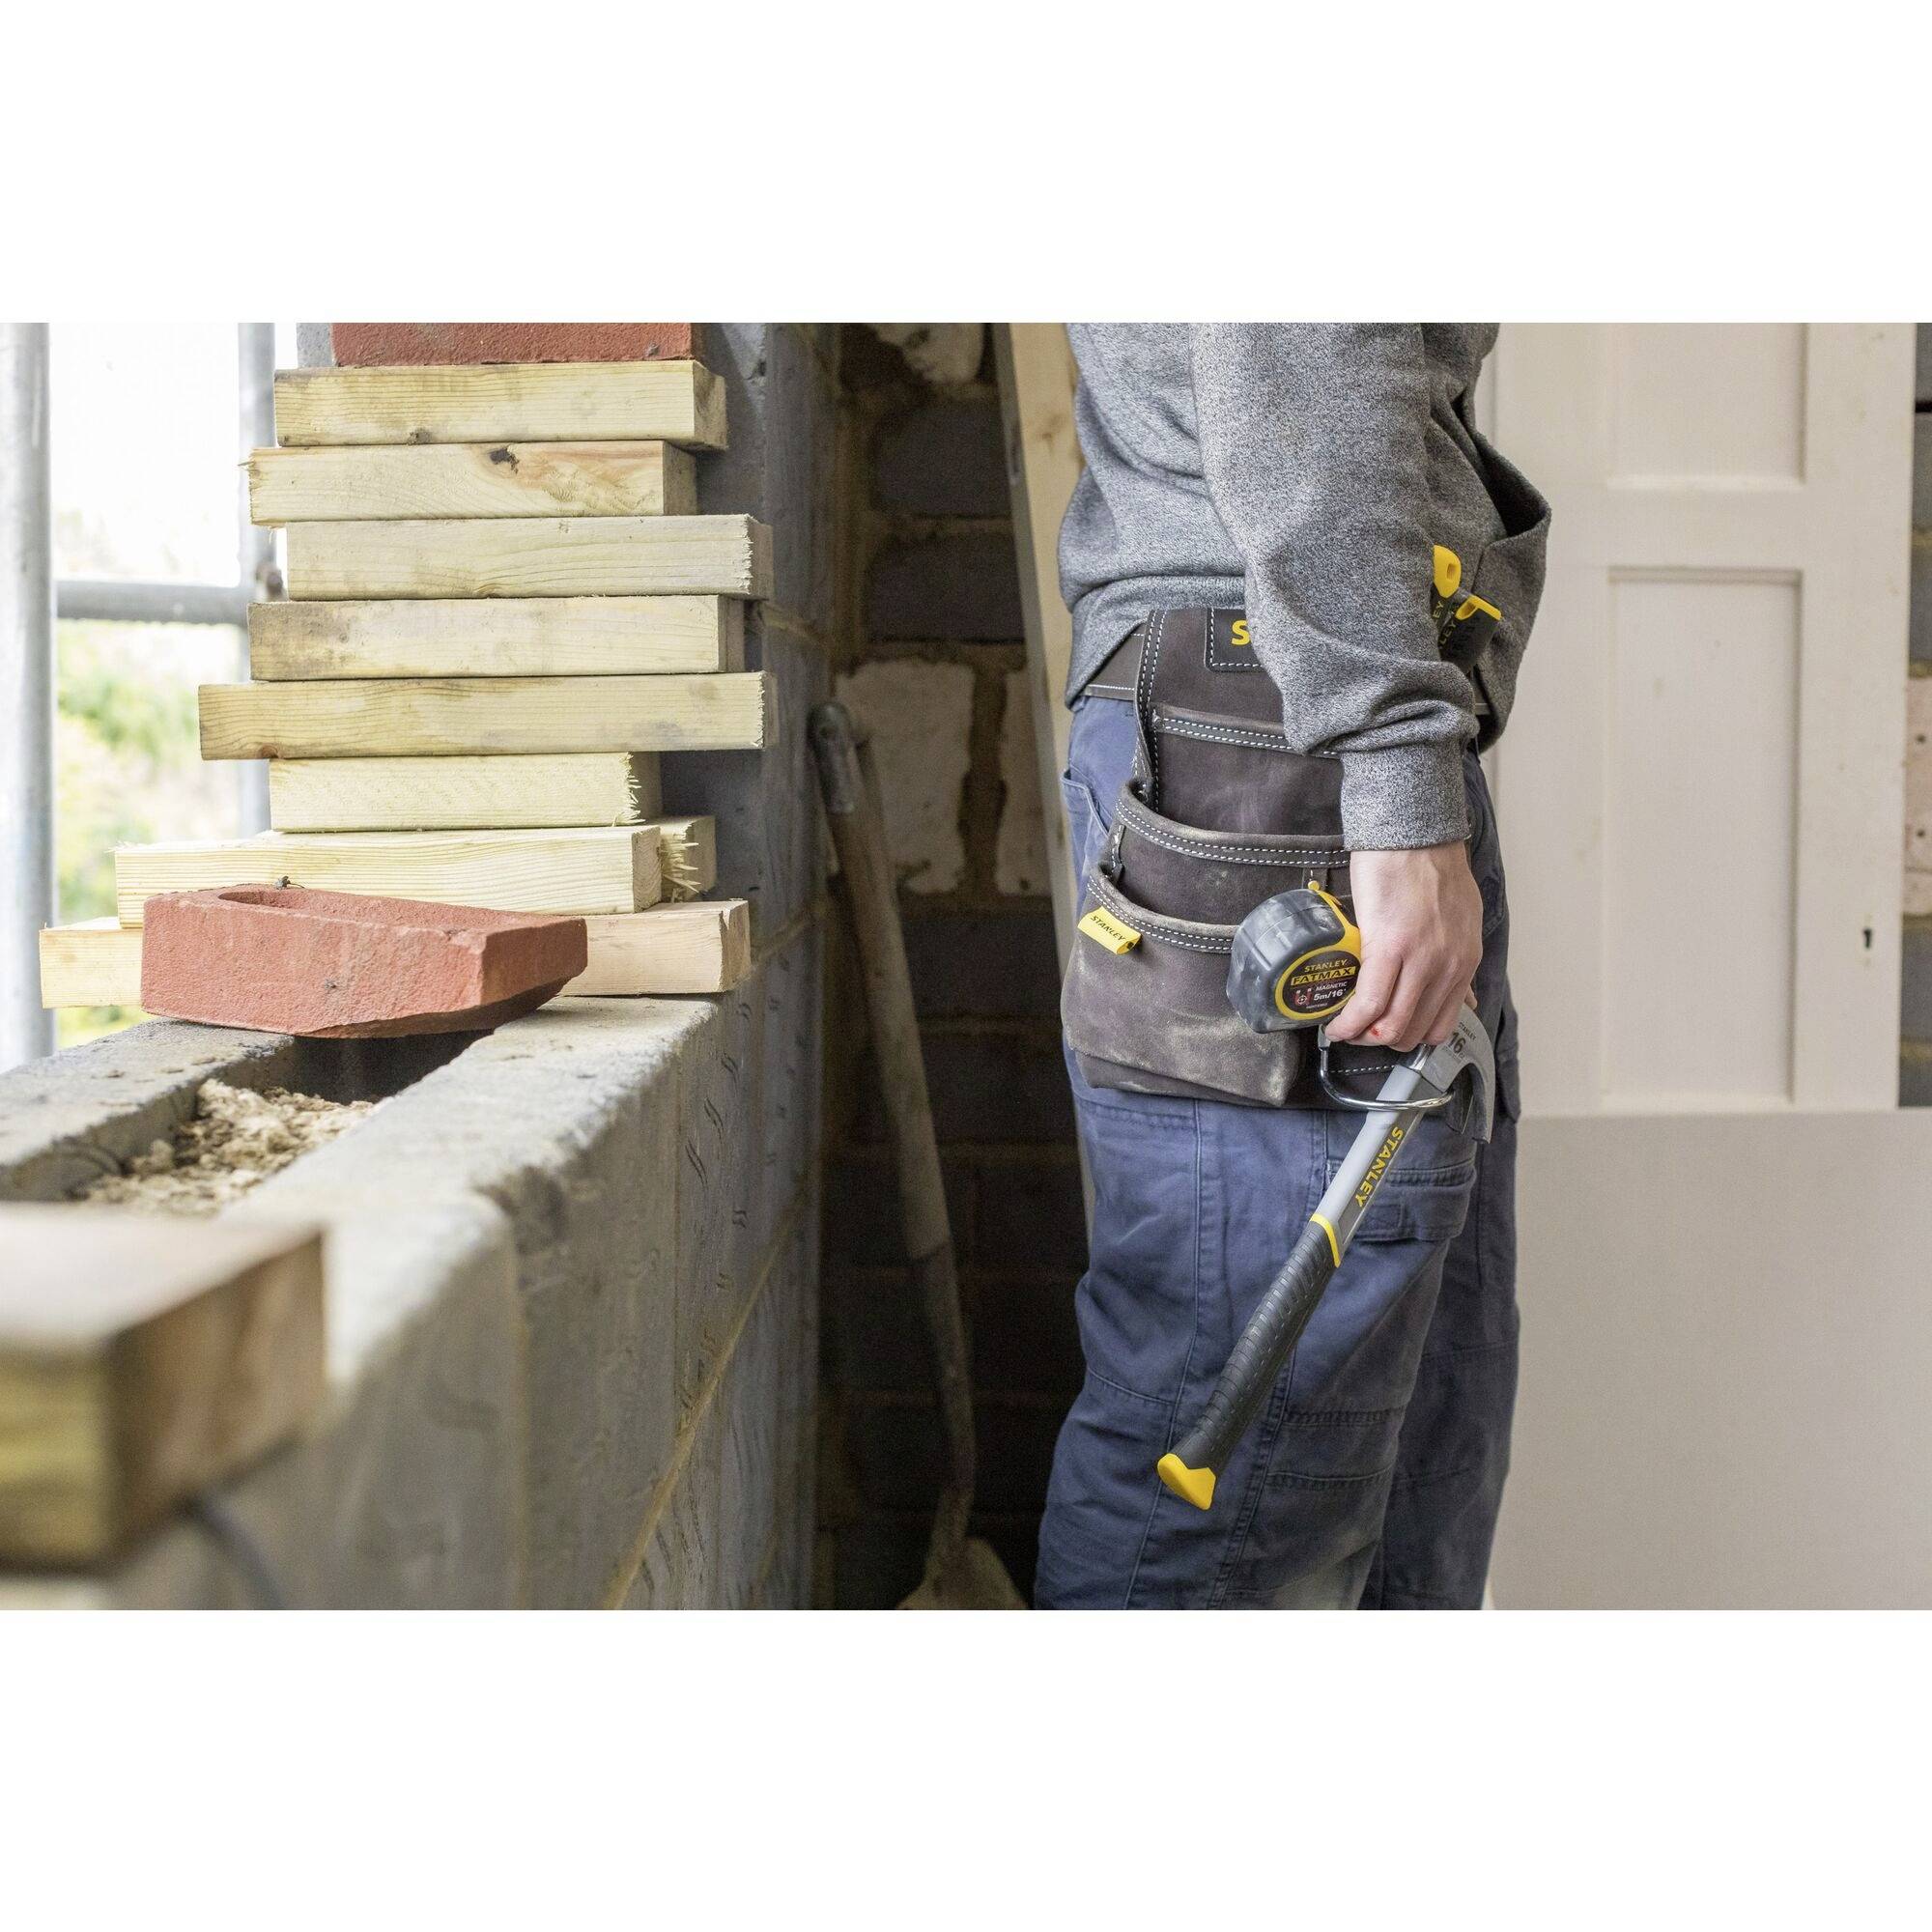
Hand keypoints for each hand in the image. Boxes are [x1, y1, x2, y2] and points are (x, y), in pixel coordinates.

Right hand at [1324, 843, 1482, 1051]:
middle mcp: (1447, 966)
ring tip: (1345, 1029)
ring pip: (1391, 1024)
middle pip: (1414, 1031)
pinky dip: (1349, 1022)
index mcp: (1464, 961)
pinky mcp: (1388, 947)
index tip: (1387, 1032)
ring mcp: (1420, 959)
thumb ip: (1458, 962)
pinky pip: (1369, 1002)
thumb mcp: (1462, 920)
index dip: (1408, 1038)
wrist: (1413, 833)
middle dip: (1383, 1041)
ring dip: (1363, 1036)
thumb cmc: (1431, 867)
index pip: (1440, 1024)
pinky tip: (1337, 1023)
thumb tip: (1463, 998)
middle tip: (1361, 1032)